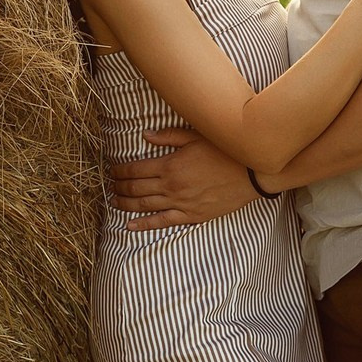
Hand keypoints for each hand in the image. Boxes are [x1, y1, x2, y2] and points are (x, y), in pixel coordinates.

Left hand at [109, 129, 256, 229]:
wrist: (251, 174)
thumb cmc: (225, 151)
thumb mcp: (196, 136)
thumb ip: (168, 136)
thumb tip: (145, 135)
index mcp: (170, 165)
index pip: (135, 170)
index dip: (119, 171)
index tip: (112, 170)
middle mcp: (171, 186)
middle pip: (136, 188)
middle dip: (119, 187)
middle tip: (110, 185)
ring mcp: (180, 203)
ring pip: (144, 206)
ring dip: (125, 204)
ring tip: (114, 201)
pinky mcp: (191, 216)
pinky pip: (162, 222)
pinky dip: (143, 225)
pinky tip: (129, 225)